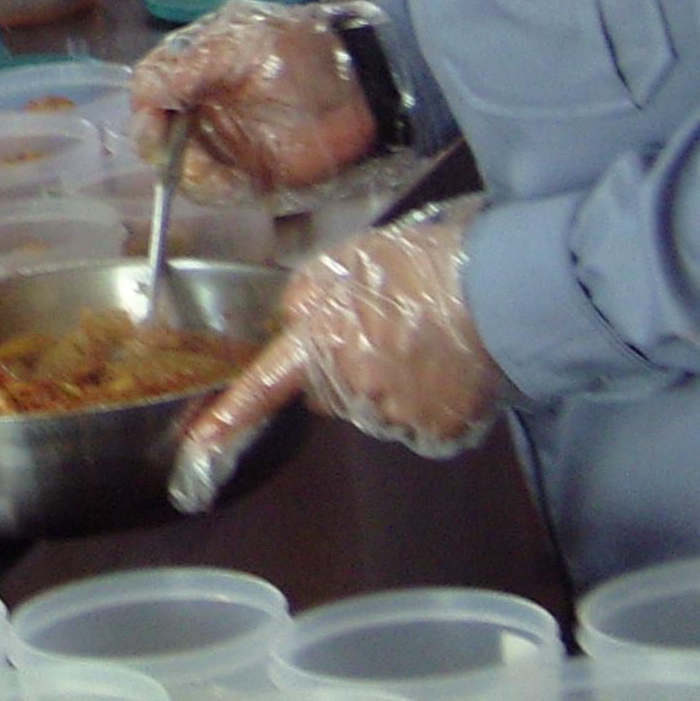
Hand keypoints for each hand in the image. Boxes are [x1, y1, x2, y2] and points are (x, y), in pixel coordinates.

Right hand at [129, 0, 376, 196]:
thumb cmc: (304, 52)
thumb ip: (192, 65)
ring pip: (181, 165)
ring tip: (204, 167)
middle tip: (168, 146)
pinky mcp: (251, 174)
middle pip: (156, 131)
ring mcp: (225, 143)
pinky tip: (226, 181)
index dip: (144, 103)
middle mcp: (203, 107)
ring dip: (184, 169)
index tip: (154, 115)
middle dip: (157, 142)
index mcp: (195, 68)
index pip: (149, 86)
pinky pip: (218, 190)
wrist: (364, 87)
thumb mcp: (243, 44)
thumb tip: (146, 89)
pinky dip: (215, 190)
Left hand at [172, 203, 498, 509]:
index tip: (198, 443)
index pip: (266, 385)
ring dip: (390, 386)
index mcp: (323, 341)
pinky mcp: (436, 432)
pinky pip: (418, 425)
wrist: (500, 291)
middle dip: (346, 368)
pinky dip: (429, 404)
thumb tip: (296, 320)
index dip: (231, 415)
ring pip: (375, 409)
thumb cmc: (423, 267)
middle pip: (330, 393)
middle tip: (386, 328)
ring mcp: (395, 415)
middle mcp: (351, 387)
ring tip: (424, 342)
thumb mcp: (348, 257)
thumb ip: (308, 293)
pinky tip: (446, 367)